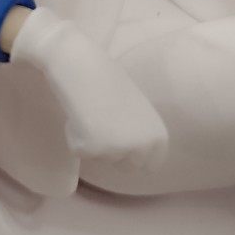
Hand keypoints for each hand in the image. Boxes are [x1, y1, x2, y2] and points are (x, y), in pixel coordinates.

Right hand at [8, 6, 168, 172]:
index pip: (150, 165)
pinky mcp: (92, 150)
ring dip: (93, 143)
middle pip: (126, 167)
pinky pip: (80, 153)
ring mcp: (118, 150)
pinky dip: (75, 138)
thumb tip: (137, 154)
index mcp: (159, 137)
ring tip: (92, 114)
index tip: (121, 137)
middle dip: (112, 151)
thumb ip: (141, 133)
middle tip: (104, 123)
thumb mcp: (139, 111)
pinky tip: (79, 116)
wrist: (82, 66)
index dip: (133, 154)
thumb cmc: (110, 80)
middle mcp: (143, 148)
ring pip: (101, 160)